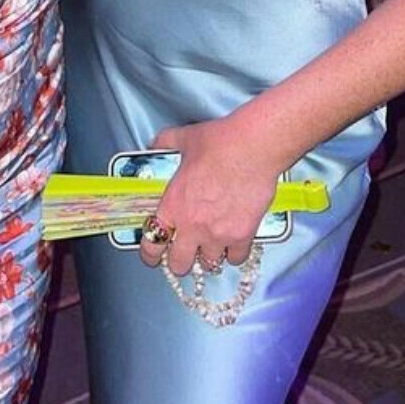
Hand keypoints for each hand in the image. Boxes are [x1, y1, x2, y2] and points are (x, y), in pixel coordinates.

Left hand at [137, 116, 281, 277]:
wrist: (254, 146)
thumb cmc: (222, 142)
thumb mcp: (185, 139)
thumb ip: (166, 143)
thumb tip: (157, 143)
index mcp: (174, 204)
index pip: (153, 243)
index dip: (151, 254)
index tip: (153, 256)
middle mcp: (193, 225)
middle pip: (180, 264)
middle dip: (180, 261)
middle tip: (184, 252)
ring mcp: (219, 234)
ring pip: (209, 264)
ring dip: (208, 256)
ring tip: (210, 245)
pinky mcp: (243, 235)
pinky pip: (235, 258)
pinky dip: (233, 253)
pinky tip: (233, 243)